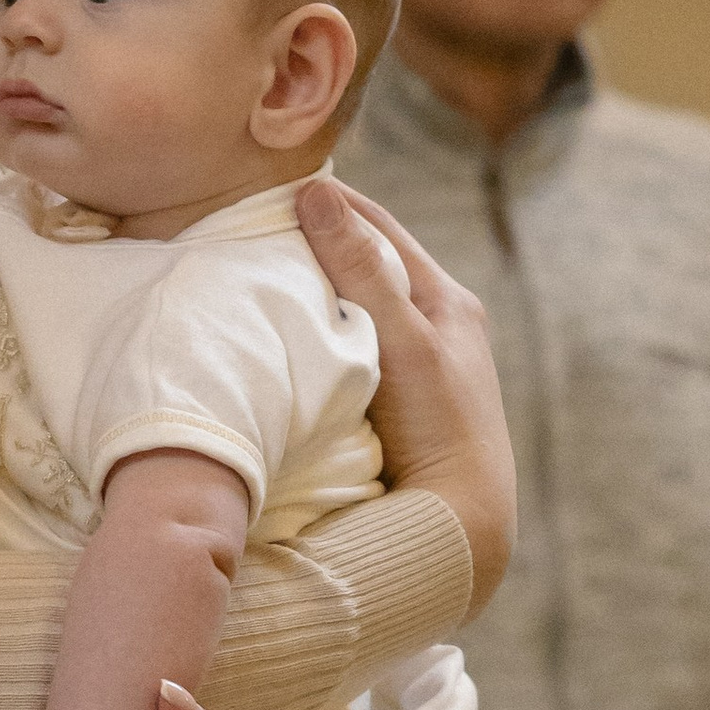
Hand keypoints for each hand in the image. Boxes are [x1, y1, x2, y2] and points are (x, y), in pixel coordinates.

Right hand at [298, 174, 515, 610]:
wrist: (459, 522)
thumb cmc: (440, 426)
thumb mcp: (402, 339)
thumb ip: (361, 269)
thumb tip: (316, 191)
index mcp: (447, 299)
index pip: (377, 226)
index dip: (327, 201)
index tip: (270, 187)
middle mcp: (436, 325)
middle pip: (366, 264)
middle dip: (314, 242)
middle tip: (250, 228)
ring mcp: (415, 365)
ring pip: (355, 307)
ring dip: (313, 290)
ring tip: (256, 275)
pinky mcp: (394, 402)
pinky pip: (349, 347)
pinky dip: (317, 332)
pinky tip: (281, 336)